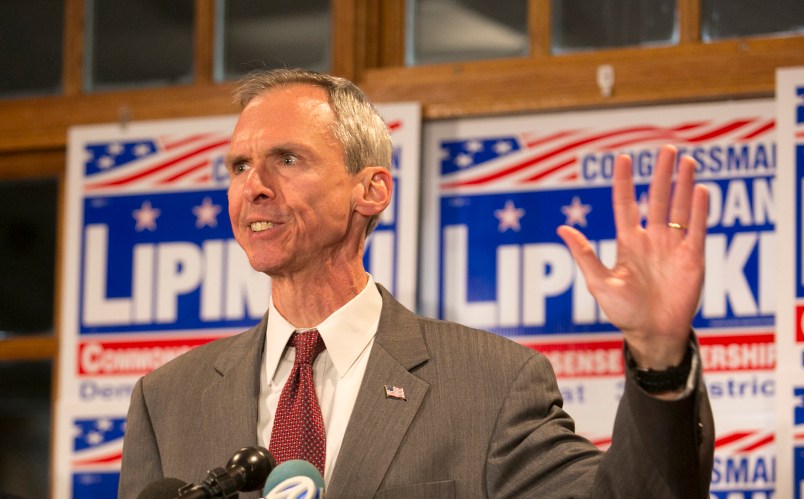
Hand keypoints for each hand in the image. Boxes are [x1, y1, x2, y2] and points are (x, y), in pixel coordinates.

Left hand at [557, 145, 707, 368]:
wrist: (653, 334)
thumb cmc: (623, 312)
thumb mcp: (599, 282)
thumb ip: (584, 254)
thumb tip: (563, 228)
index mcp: (628, 242)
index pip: (625, 204)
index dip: (624, 181)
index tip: (624, 157)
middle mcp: (651, 239)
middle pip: (657, 199)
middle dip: (662, 174)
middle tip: (667, 149)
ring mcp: (673, 247)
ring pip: (679, 208)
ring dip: (684, 185)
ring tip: (688, 161)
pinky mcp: (693, 259)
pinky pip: (697, 229)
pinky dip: (699, 210)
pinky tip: (701, 190)